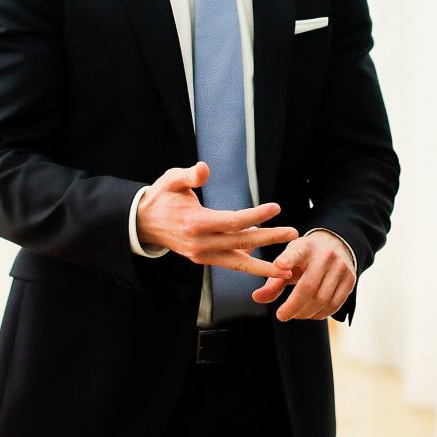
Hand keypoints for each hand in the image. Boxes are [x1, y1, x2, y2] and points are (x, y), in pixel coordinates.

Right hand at [134, 163, 296, 278]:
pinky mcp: (204, 259)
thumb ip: (189, 176)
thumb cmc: (162, 197)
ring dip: (264, 265)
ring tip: (287, 268)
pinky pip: (231, 264)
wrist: (144, 223)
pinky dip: (250, 266)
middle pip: (241, 242)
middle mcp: (201, 243)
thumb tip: (204, 169)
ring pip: (238, 262)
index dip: (256, 215)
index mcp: (195, 222)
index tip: (276, 208)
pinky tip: (270, 267)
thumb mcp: (171, 180)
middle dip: (269, 239)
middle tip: (293, 234)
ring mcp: (202, 255)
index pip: (233, 221)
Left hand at [253, 230, 355, 321]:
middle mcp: (325, 255)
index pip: (296, 252)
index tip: (279, 265)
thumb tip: (257, 298)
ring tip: (295, 315)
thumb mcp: (288, 260)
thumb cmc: (304, 257)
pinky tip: (310, 313)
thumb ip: (273, 281)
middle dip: (293, 306)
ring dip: (306, 313)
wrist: (335, 245)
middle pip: (309, 287)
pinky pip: (334, 304)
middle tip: (281, 316)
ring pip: (322, 299)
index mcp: (305, 247)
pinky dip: (320, 314)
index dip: (288, 259)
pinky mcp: (350, 279)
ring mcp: (341, 267)